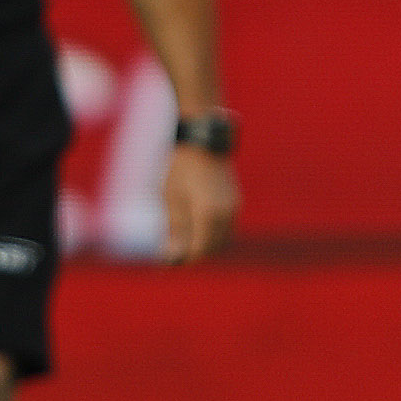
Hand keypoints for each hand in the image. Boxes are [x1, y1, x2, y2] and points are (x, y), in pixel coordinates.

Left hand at [162, 142, 239, 262]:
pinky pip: (226, 227)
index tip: (165, 263)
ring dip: (204, 245)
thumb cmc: (181, 166)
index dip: (183, 260)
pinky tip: (194, 228)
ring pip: (222, 239)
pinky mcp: (235, 200)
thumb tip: (171, 257)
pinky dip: (212, 233)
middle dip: (194, 254)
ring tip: (181, 242)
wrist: (201, 137)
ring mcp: (234, 205)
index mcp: (209, 213)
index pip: (200, 250)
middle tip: (172, 255)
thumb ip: (175, 229)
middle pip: (213, 248)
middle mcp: (227, 212)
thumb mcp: (171, 198)